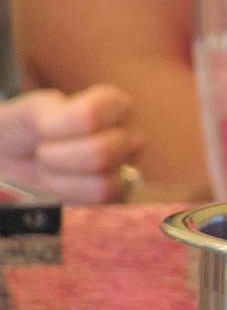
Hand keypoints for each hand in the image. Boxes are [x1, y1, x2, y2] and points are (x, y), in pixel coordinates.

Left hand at [0, 85, 142, 202]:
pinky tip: (59, 184)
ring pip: (101, 183)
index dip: (60, 126)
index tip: (43, 127)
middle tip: (44, 151)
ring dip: (60, 179)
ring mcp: (126, 170)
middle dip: (57, 156)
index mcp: (115, 105)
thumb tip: (69, 128)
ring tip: (50, 168)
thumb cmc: (26, 130)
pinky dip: (67, 196)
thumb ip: (50, 110)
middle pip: (99, 152)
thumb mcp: (31, 110)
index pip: (93, 115)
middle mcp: (129, 136)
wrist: (15, 160)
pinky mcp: (118, 198)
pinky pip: (98, 205)